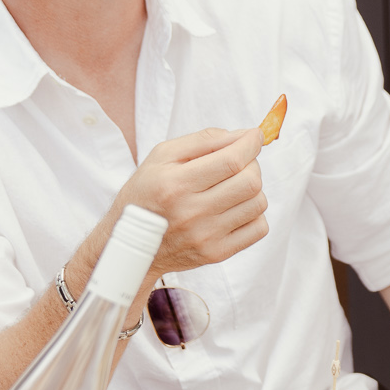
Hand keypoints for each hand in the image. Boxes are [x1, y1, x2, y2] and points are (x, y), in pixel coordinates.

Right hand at [114, 125, 267, 275]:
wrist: (130, 243)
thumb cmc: (147, 193)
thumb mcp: (161, 156)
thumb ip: (203, 140)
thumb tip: (243, 136)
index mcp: (176, 184)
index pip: (231, 160)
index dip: (250, 144)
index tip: (254, 136)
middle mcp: (192, 212)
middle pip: (250, 182)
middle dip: (252, 164)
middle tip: (240, 162)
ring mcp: (206, 237)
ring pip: (258, 203)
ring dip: (253, 189)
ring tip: (232, 187)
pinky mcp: (217, 253)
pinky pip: (259, 229)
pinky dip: (254, 214)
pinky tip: (234, 209)